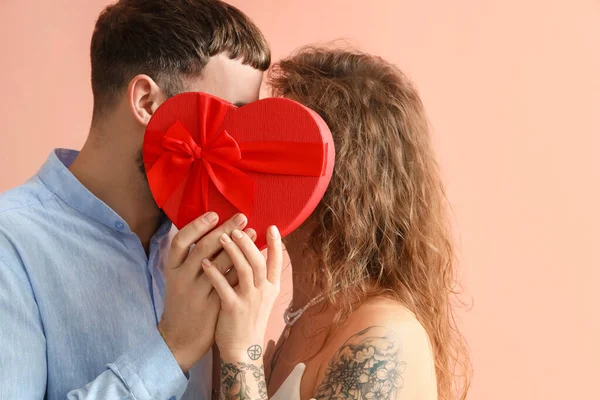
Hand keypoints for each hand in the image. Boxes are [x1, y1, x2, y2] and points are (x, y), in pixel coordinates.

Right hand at [157, 212, 255, 372]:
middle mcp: (182, 279)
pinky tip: (255, 257)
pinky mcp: (212, 305)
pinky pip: (230, 282)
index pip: (180, 241)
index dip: (196, 226)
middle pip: (204, 249)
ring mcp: (197, 293)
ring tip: (252, 232)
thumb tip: (213, 230)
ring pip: (219, 265)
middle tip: (242, 217)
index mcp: (172, 269)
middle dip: (225, 230)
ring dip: (238, 247)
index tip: (214, 214)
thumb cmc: (182, 302)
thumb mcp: (178, 278)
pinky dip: (242, 268)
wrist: (180, 338)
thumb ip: (190, 258)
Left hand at [202, 225, 282, 359]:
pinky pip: (223, 286)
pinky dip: (214, 272)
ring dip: (232, 251)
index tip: (270, 226)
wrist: (243, 350)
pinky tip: (205, 262)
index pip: (276, 260)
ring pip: (244, 269)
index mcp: (271, 287)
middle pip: (258, 260)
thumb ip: (259, 277)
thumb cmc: (249, 320)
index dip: (275, 243)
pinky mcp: (233, 309)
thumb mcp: (261, 298)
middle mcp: (263, 291)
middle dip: (247, 242)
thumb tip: (255, 253)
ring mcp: (249, 300)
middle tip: (235, 229)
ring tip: (221, 237)